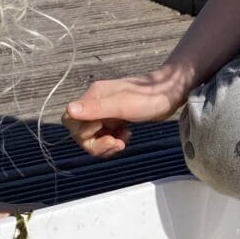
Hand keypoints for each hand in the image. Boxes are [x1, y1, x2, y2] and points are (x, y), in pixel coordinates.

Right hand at [63, 65, 192, 157]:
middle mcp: (96, 104)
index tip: (104, 134)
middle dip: (97, 144)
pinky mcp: (115, 118)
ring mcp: (105, 112)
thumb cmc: (148, 97)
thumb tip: (69, 110)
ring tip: (123, 139)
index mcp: (93, 97)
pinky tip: (127, 135)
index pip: (71, 121)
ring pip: (93, 136)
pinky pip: (105, 135)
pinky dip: (114, 141)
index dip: (84, 134)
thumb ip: (95, 108)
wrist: (170, 94)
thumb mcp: (122, 105)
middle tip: (116, 144)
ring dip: (106, 144)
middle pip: (81, 132)